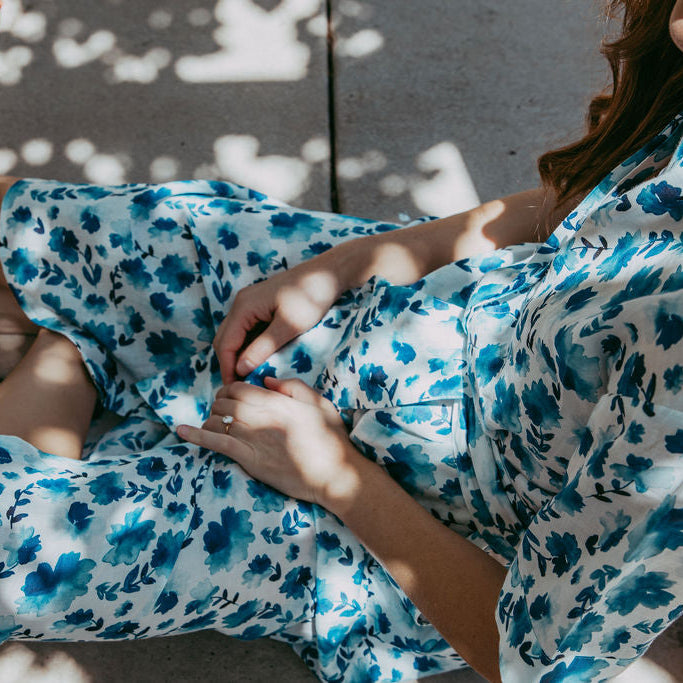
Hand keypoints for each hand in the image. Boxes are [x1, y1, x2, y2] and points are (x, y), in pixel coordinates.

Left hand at [177, 377, 366, 508]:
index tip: (232, 395)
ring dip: (211, 418)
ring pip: (218, 420)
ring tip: (215, 422)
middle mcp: (262, 417)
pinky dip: (196, 436)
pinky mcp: (249, 459)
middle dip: (219, 403)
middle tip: (223, 410)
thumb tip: (266, 380)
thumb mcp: (319, 403)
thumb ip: (292, 386)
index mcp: (278, 401)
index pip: (240, 387)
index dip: (230, 389)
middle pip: (225, 402)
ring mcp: (254, 438)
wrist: (335, 475)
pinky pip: (216, 443)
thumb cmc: (331, 439)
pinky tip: (181, 431)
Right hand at [213, 244, 357, 383]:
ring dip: (239, 356)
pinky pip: (246, 330)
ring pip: (234, 336)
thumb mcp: (289, 326)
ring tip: (250, 377)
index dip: (227, 369)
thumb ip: (263, 347)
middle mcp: (241, 304)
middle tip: (242, 387)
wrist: (327, 274)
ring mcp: (249, 304)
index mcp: (244, 307)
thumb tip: (240, 368)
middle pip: (224, 340)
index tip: (235, 389)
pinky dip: (248, 347)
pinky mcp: (259, 307)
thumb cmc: (311, 297)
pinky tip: (259, 361)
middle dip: (230, 364)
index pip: (225, 344)